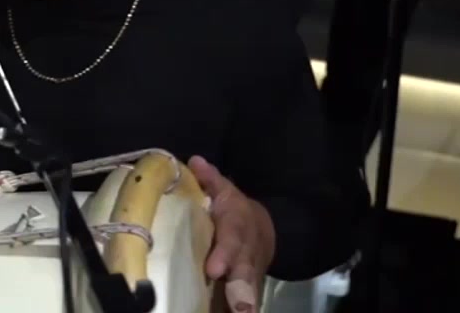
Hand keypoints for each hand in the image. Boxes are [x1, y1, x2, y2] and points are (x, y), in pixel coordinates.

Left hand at [189, 156, 273, 312]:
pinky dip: (244, 309)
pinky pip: (247, 302)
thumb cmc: (235, 211)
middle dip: (240, 288)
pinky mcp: (249, 288)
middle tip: (239, 307)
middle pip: (245, 271)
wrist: (265, 229)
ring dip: (245, 304)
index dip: (224, 255)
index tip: (213, 269)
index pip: (232, 240)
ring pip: (249, 290)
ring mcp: (250, 273)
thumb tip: (194, 162)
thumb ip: (211, 180)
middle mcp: (246, 253)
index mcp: (238, 227)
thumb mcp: (225, 191)